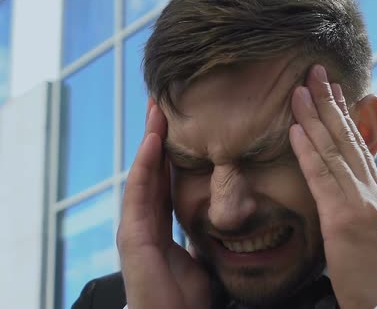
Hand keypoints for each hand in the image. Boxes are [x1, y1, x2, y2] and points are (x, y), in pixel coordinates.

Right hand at [117, 99, 210, 308]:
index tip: (180, 123)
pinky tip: (152, 140)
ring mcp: (136, 226)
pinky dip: (145, 165)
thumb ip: (205, 235)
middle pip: (152, 170)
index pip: (165, 178)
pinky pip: (139, 193)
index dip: (170, 151)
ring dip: (149, 141)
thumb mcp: (201, 255)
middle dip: (157, 136)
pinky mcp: (132, 236)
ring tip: (156, 109)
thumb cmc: (187, 297)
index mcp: (161, 223)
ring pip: (143, 174)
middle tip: (164, 103)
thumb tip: (228, 220)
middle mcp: (146, 220)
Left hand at [289, 65, 376, 308]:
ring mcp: (361, 202)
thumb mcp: (374, 232)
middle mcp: (372, 190)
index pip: (357, 145)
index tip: (332, 91)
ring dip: (315, 116)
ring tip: (300, 88)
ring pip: (335, 150)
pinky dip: (308, 150)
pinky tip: (296, 129)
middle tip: (316, 71)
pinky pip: (322, 178)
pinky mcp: (346, 219)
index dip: (343, 115)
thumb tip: (346, 191)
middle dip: (330, 102)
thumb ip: (360, 206)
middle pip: (348, 138)